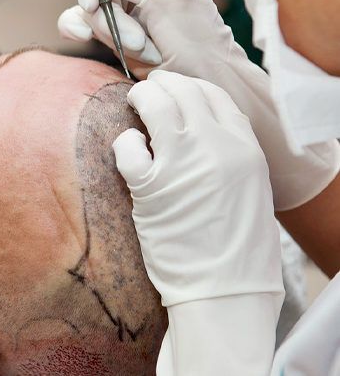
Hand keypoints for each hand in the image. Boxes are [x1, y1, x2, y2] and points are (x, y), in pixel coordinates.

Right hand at [58, 0, 232, 77]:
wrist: (201, 78)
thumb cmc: (196, 37)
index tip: (93, 4)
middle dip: (107, 14)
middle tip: (136, 38)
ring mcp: (118, 2)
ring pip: (85, 6)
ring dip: (106, 30)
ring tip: (140, 47)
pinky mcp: (108, 26)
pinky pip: (78, 21)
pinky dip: (81, 31)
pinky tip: (85, 38)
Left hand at [113, 70, 283, 374]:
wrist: (224, 290)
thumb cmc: (237, 246)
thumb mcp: (250, 188)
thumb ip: (229, 152)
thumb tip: (197, 126)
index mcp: (246, 149)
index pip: (215, 96)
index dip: (189, 86)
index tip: (175, 87)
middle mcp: (217, 148)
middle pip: (184, 92)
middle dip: (162, 84)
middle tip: (149, 89)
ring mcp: (183, 164)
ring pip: (155, 105)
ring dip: (141, 98)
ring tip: (133, 102)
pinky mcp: (151, 186)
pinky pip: (129, 146)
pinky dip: (125, 142)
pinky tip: (128, 149)